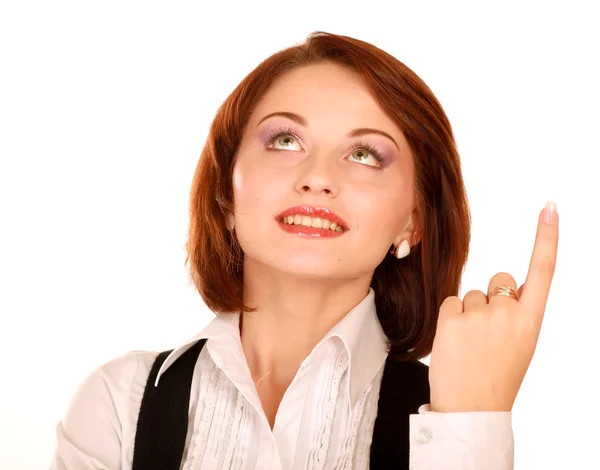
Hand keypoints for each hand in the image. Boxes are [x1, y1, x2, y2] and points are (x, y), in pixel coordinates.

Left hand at [428, 202, 558, 411]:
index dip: (547, 237)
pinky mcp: (452, 318)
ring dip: (469, 313)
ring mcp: (480, 315)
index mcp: (531, 321)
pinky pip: (451, 302)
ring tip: (471, 345)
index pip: (543, 271)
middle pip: (497, 281)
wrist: (471, 408)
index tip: (550, 208)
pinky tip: (455, 342)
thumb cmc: (496, 375)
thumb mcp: (520, 344)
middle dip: (492, 298)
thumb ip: (516, 314)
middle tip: (487, 334)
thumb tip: (504, 287)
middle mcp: (509, 313)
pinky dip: (451, 318)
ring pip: (471, 294)